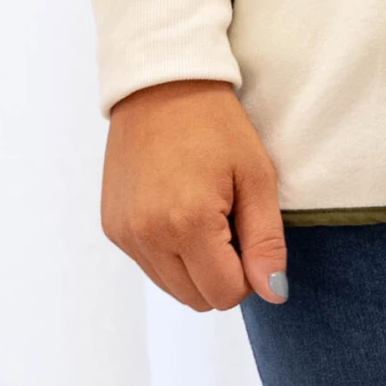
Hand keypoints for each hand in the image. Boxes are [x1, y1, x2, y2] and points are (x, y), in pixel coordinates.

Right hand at [102, 79, 286, 311]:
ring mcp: (124, 234)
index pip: (226, 294)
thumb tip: (273, 293)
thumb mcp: (256, 177)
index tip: (249, 231)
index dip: (249, 272)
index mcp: (187, 224)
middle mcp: (147, 237)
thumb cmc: (217, 126)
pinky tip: (178, 209)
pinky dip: (171, 252)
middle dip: (222, 272)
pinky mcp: (112, 228)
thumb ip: (266, 242)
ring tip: (203, 212)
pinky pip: (150, 266)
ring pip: (173, 288)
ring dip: (196, 266)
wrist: (161, 85)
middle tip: (228, 219)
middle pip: (198, 299)